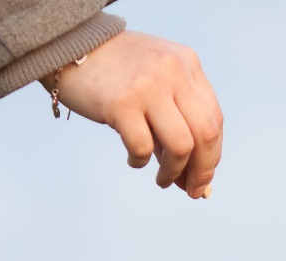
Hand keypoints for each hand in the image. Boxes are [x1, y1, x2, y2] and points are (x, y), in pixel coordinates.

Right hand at [46, 31, 222, 198]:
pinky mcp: (121, 103)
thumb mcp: (157, 79)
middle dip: (202, 171)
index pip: (214, 119)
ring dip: (173, 172)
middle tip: (191, 191)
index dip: (211, 156)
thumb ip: (177, 115)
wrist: (71, 43)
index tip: (202, 178)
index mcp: (188, 64)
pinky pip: (143, 148)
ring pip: (181, 146)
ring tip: (162, 180)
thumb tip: (193, 175)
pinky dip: (140, 162)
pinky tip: (133, 160)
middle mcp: (173, 72)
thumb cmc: (117, 70)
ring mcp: (148, 86)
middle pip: (205, 134)